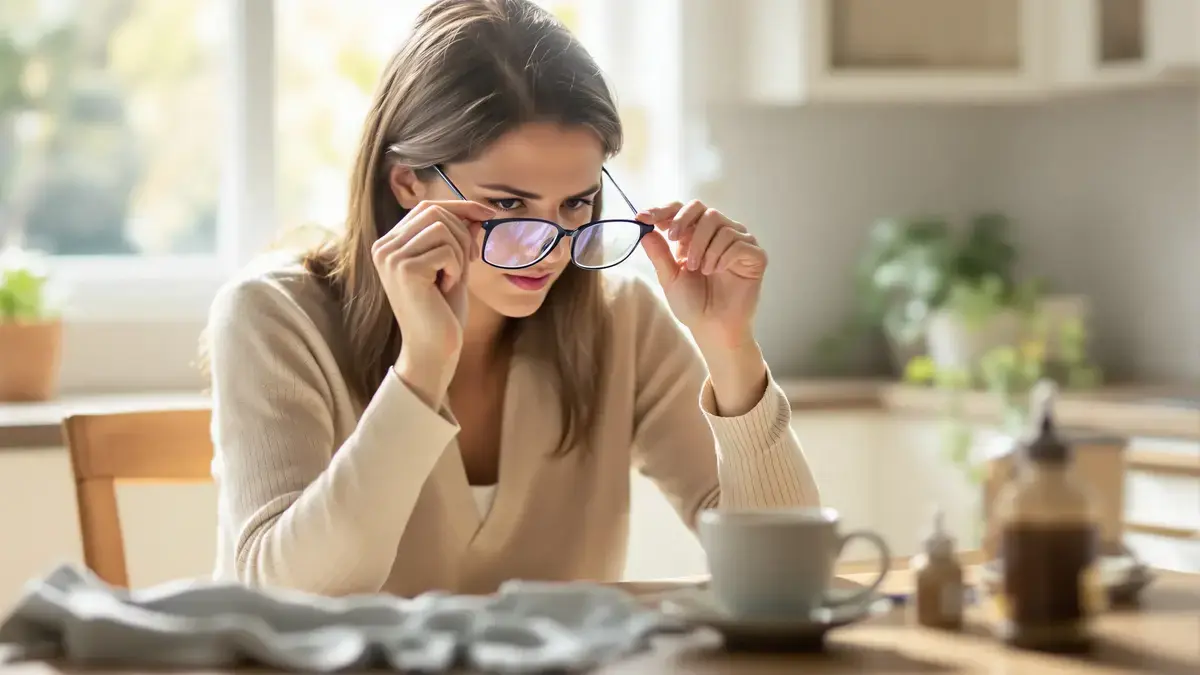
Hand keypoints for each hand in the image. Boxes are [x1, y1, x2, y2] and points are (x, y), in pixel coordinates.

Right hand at [371, 200, 494, 406]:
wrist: (433, 349)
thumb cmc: (442, 312)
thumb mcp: (453, 267)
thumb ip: (458, 239)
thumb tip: (474, 212)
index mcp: (391, 244)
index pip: (427, 207)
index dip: (460, 207)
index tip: (487, 215)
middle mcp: (384, 247)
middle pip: (435, 212)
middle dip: (463, 234)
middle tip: (469, 262)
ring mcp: (391, 257)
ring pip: (442, 228)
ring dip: (459, 253)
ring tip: (453, 278)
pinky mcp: (404, 269)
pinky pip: (446, 250)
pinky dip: (456, 268)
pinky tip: (446, 288)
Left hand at [639, 200, 765, 349]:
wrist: (712, 327)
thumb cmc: (692, 304)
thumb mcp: (669, 277)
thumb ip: (659, 254)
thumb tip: (645, 232)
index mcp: (694, 236)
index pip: (681, 210)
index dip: (662, 210)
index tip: (643, 217)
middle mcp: (718, 234)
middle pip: (703, 209)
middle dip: (685, 223)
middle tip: (674, 240)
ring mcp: (738, 242)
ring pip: (720, 225)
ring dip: (704, 247)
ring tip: (701, 270)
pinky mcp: (755, 255)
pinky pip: (739, 243)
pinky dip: (724, 256)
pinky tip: (718, 271)